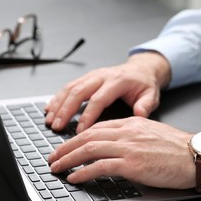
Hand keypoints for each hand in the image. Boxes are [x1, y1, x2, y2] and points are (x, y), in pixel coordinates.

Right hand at [44, 51, 170, 132]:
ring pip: (70, 88)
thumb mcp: (151, 94)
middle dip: (65, 110)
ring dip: (58, 104)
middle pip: (78, 92)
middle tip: (57, 126)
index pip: (98, 99)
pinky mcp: (86, 78)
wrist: (140, 69)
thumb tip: (139, 114)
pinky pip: (68, 86)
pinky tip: (49, 109)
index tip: (80, 131)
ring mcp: (92, 75)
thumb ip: (146, 105)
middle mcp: (101, 76)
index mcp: (117, 81)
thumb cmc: (144, 84)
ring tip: (49, 120)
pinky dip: (57, 98)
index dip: (87, 115)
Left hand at [48, 117, 195, 189]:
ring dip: (69, 159)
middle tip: (52, 157)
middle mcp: (127, 132)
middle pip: (87, 136)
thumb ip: (131, 136)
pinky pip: (101, 166)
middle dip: (65, 147)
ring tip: (57, 167)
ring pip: (89, 149)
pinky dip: (84, 172)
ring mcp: (129, 147)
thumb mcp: (151, 133)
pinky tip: (75, 177)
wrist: (198, 155)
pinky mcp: (133, 163)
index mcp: (131, 123)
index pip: (96, 128)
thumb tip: (114, 145)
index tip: (66, 146)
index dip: (77, 137)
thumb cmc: (178, 148)